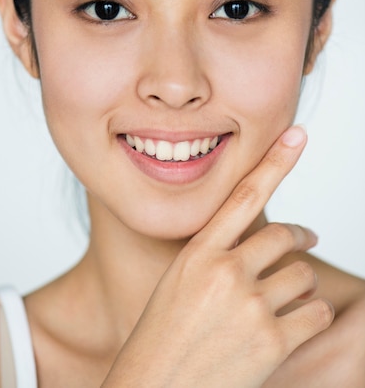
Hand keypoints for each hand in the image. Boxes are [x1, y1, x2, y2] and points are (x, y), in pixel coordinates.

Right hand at [102, 125, 333, 387]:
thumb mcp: (179, 283)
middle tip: (305, 241)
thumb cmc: (163, 336)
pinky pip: (314, 311)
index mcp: (197, 253)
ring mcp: (250, 305)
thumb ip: (215, 256)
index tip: (297, 135)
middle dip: (298, 239)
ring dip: (302, 284)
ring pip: (303, 275)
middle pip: (283, 237)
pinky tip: (294, 325)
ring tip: (287, 298)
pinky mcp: (272, 341)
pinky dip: (312, 314)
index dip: (275, 162)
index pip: (243, 195)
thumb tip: (259, 242)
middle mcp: (225, 272)